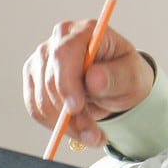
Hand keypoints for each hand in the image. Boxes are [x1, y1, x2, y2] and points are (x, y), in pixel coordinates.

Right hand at [21, 19, 153, 149]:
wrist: (118, 85)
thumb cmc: (127, 74)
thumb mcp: (133, 76)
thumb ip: (116, 76)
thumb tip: (94, 78)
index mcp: (85, 31)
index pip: (64, 53)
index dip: (67, 82)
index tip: (76, 108)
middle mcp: (59, 40)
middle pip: (50, 79)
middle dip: (70, 113)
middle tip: (93, 135)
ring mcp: (42, 59)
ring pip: (42, 99)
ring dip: (66, 125)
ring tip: (92, 136)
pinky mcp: (34, 79)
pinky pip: (36, 108)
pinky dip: (56, 126)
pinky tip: (77, 130)